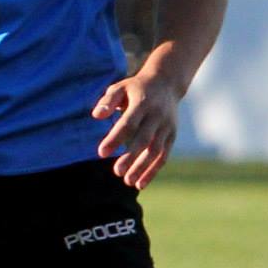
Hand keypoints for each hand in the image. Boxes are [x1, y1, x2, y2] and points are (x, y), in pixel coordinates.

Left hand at [92, 66, 180, 187]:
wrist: (166, 83)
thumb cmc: (135, 88)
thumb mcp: (120, 88)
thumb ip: (108, 101)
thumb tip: (96, 115)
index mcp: (143, 103)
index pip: (128, 123)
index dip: (115, 139)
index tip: (101, 153)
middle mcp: (157, 116)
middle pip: (144, 139)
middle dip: (131, 157)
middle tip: (117, 172)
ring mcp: (167, 127)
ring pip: (156, 150)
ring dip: (143, 168)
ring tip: (128, 181)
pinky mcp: (172, 136)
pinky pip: (164, 155)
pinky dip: (153, 170)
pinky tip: (140, 184)